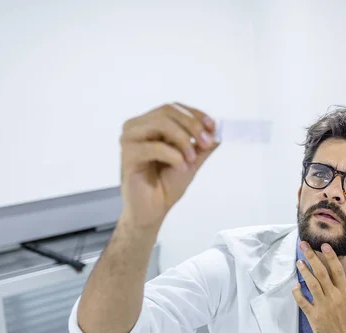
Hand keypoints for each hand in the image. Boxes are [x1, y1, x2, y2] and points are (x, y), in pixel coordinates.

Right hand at [119, 103, 219, 228]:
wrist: (153, 210)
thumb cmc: (166, 185)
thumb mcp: (192, 160)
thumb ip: (203, 145)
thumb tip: (219, 129)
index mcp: (150, 124)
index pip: (173, 108)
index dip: (195, 114)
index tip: (213, 126)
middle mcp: (137, 127)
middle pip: (167, 111)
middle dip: (192, 125)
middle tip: (206, 142)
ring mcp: (130, 139)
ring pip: (160, 124)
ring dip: (183, 140)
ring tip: (191, 159)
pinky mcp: (127, 155)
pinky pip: (154, 147)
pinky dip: (173, 156)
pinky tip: (180, 168)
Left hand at [292, 241, 345, 332]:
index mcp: (345, 293)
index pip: (337, 270)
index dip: (331, 256)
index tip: (324, 245)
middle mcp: (333, 297)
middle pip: (322, 273)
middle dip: (312, 258)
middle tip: (304, 246)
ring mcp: (322, 306)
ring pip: (311, 284)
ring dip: (304, 272)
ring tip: (299, 262)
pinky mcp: (313, 316)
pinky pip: (303, 302)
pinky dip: (298, 293)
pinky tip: (295, 286)